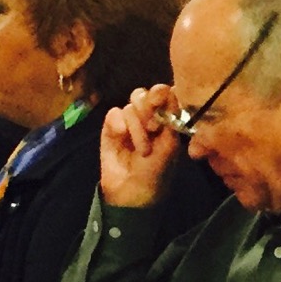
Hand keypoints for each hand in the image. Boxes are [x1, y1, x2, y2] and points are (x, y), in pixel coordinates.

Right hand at [101, 90, 183, 207]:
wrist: (132, 191)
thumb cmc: (156, 171)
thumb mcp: (170, 145)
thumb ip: (170, 117)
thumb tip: (169, 90)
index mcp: (166, 119)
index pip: (166, 94)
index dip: (164, 96)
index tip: (164, 107)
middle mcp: (148, 116)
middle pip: (146, 93)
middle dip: (149, 109)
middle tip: (153, 129)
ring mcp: (129, 121)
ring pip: (131, 104)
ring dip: (138, 126)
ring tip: (141, 149)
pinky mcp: (111, 127)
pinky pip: (115, 112)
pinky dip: (119, 123)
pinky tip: (122, 137)